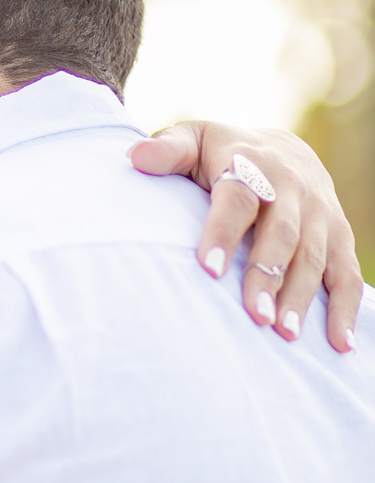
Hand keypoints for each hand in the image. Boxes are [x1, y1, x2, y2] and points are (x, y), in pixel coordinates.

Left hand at [129, 123, 361, 351]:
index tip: (207, 269)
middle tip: (255, 317)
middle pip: (281, 234)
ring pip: (314, 256)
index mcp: (251, 162)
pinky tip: (339, 343)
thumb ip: (168, 148)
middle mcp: (291, 186)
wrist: (281, 148)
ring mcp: (320, 212)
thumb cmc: (222, 152)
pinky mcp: (339, 235)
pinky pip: (347, 274)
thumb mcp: (193, 139)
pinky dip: (346, 308)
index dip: (223, 232)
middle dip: (268, 276)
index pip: (238, 197)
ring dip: (302, 296)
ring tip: (284, 334)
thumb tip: (136, 157)